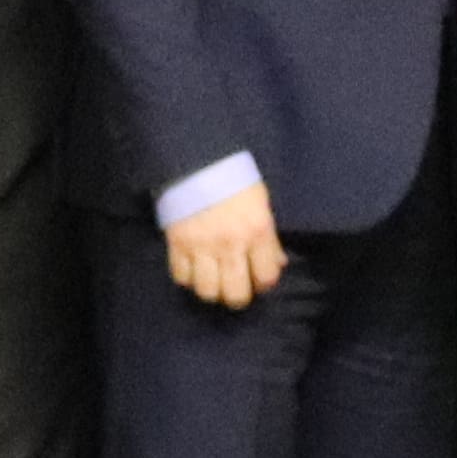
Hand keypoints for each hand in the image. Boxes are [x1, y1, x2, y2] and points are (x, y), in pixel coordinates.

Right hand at [165, 176, 287, 310]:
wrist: (197, 160)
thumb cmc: (235, 180)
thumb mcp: (261, 204)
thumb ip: (269, 238)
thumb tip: (278, 264)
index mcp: (257, 232)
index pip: (266, 278)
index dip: (264, 283)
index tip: (258, 277)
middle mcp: (231, 244)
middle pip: (235, 295)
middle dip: (238, 297)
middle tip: (235, 287)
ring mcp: (202, 246)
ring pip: (207, 292)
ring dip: (211, 290)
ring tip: (213, 279)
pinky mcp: (177, 244)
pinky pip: (181, 277)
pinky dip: (188, 277)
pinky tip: (194, 267)